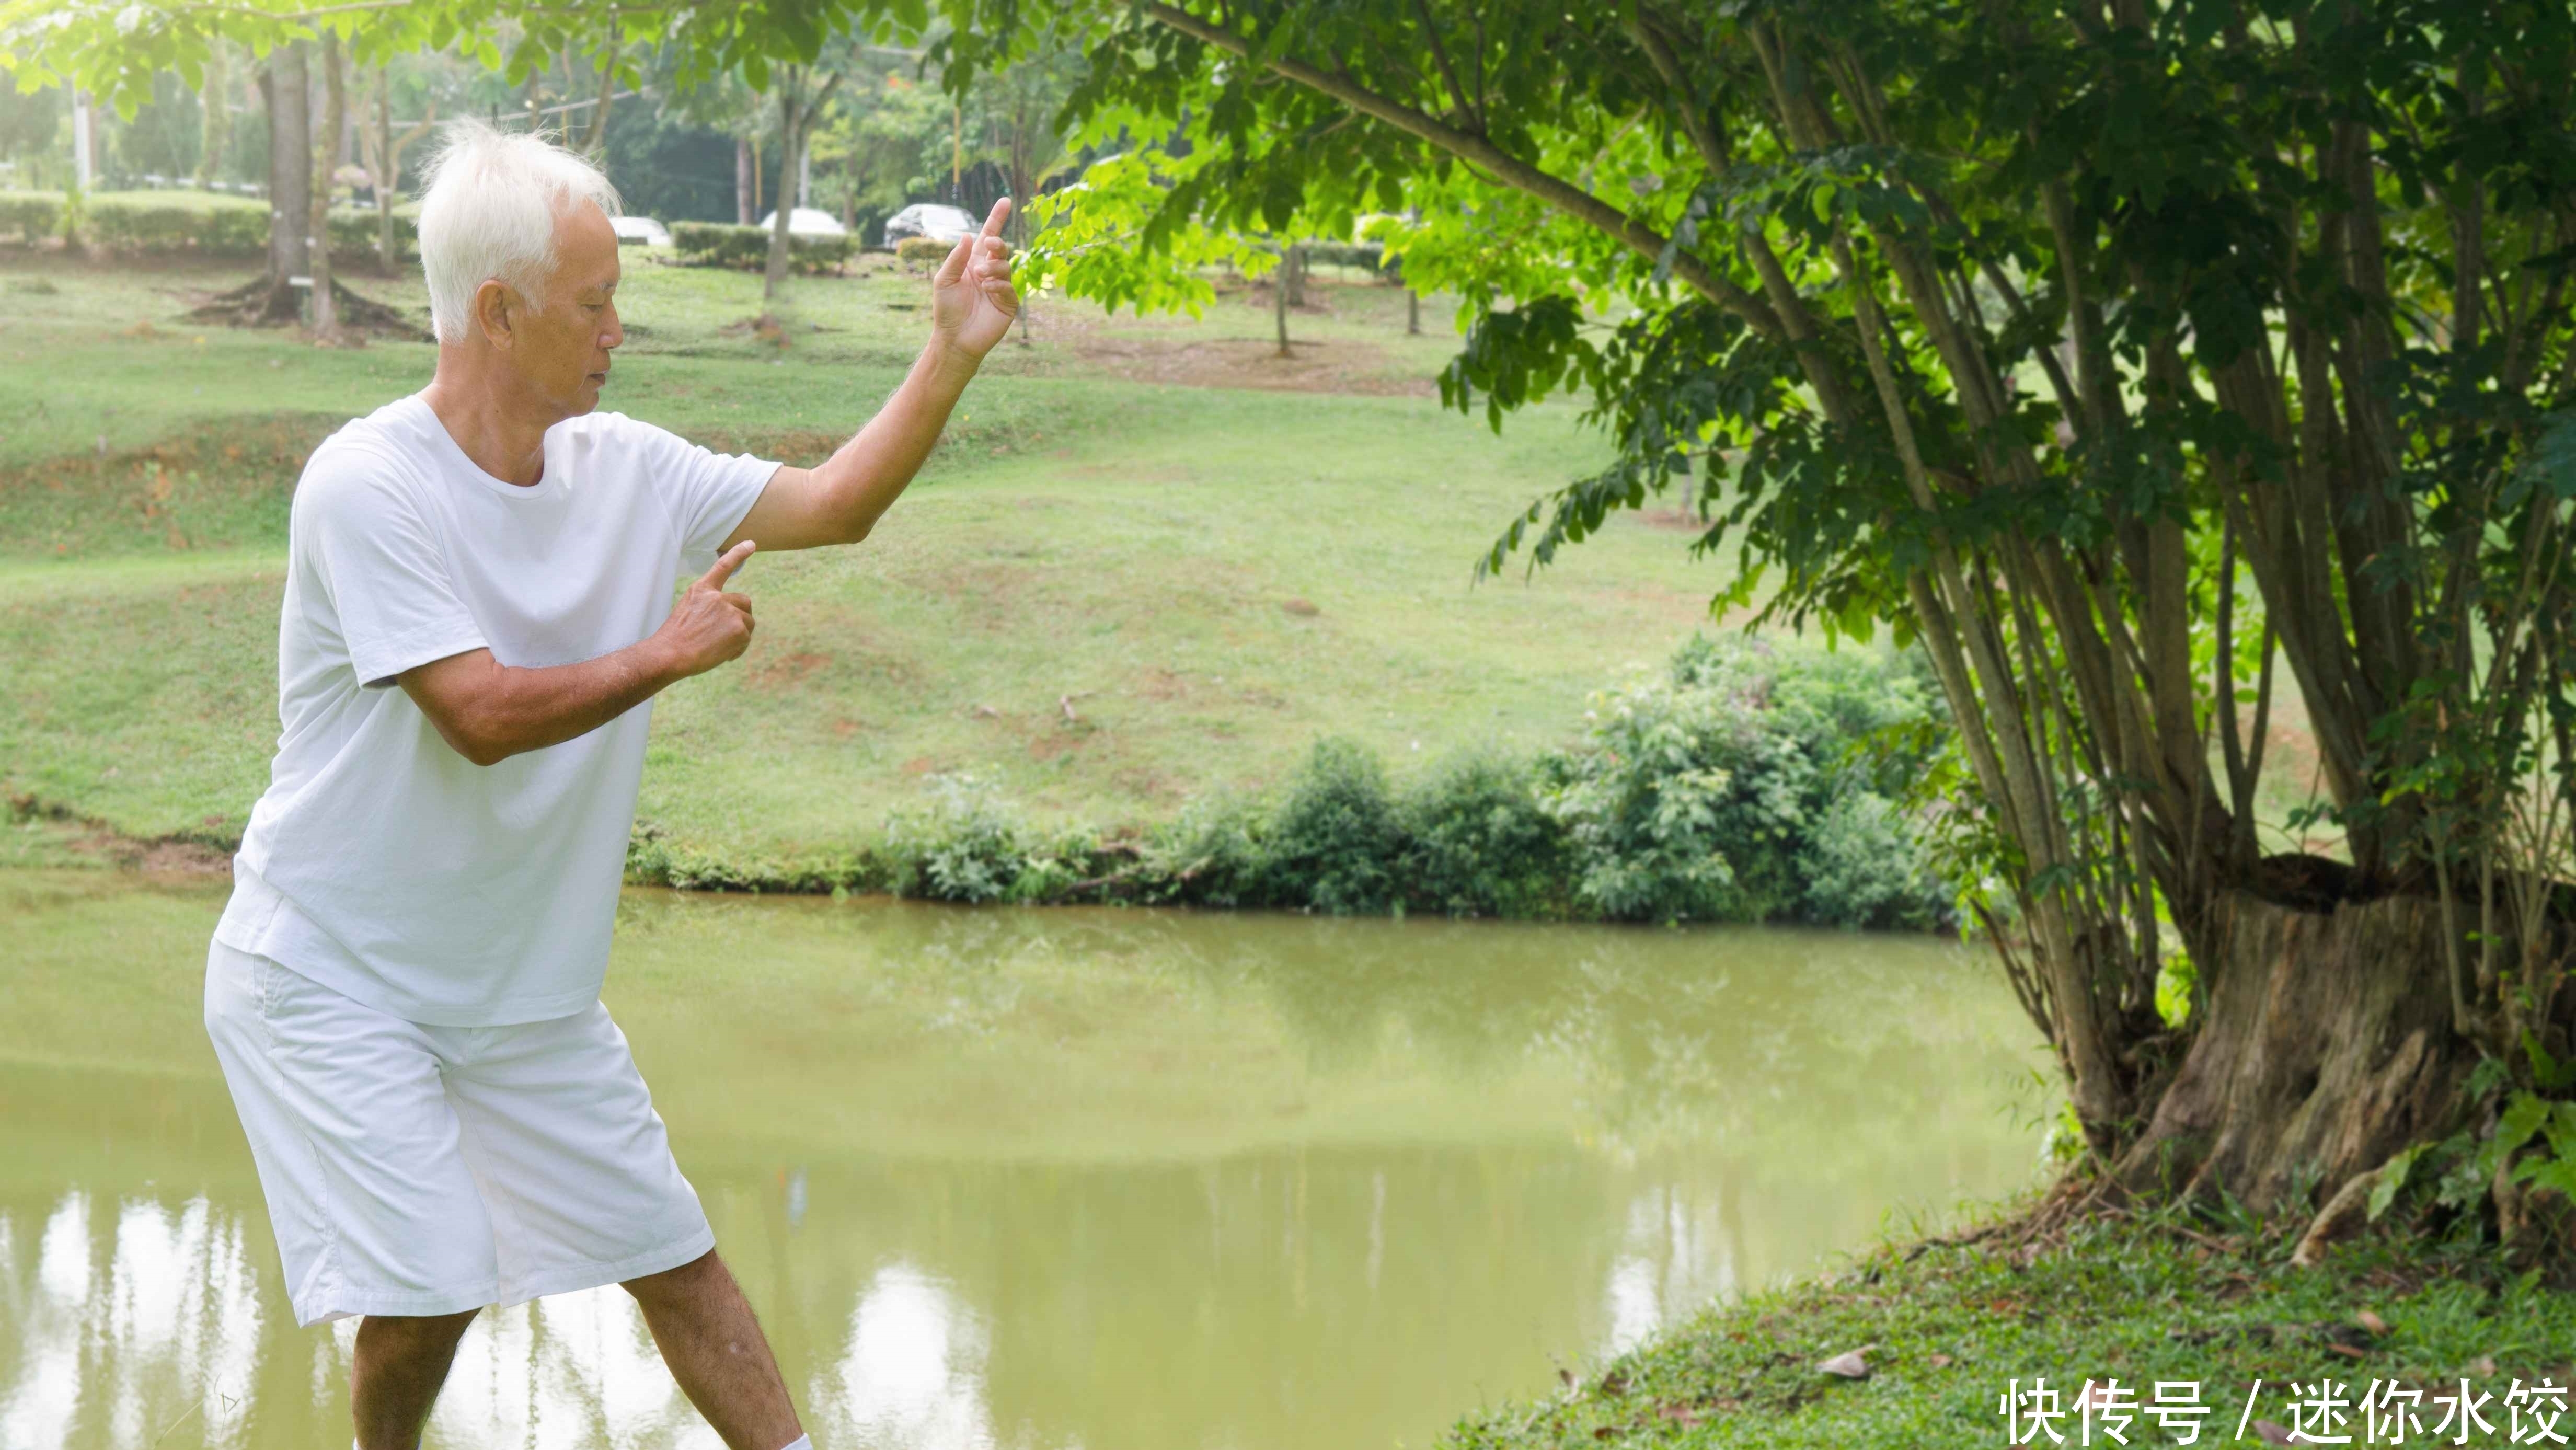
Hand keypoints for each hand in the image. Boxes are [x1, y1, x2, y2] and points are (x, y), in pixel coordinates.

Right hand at [658, 541, 755, 678]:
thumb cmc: (676, 638)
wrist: (671, 654)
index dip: (738, 554)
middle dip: (740, 616)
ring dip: (739, 634)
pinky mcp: (739, 628)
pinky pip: (747, 638)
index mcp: (702, 589)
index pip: (723, 566)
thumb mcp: (688, 611)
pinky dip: (738, 648)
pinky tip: (723, 655)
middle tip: (726, 633)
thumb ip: (710, 607)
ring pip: (748, 622)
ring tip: (719, 646)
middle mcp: (718, 597)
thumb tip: (732, 614)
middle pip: (744, 602)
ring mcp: (730, 611)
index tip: (751, 544)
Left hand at [931, 198, 1019, 360]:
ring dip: (993, 267)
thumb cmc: (946, 309)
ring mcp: (1001, 287)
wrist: (954, 338)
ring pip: (1005, 266)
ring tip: (980, 277)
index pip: (988, 236)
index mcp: (974, 262)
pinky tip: (986, 289)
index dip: (997, 218)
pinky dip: (998, 285)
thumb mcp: (944, 279)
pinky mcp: (1009, 304)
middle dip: (997, 243)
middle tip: (989, 246)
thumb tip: (969, 235)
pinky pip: (1009, 287)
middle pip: (1000, 249)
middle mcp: (989, 272)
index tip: (1006, 200)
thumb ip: (956, 258)